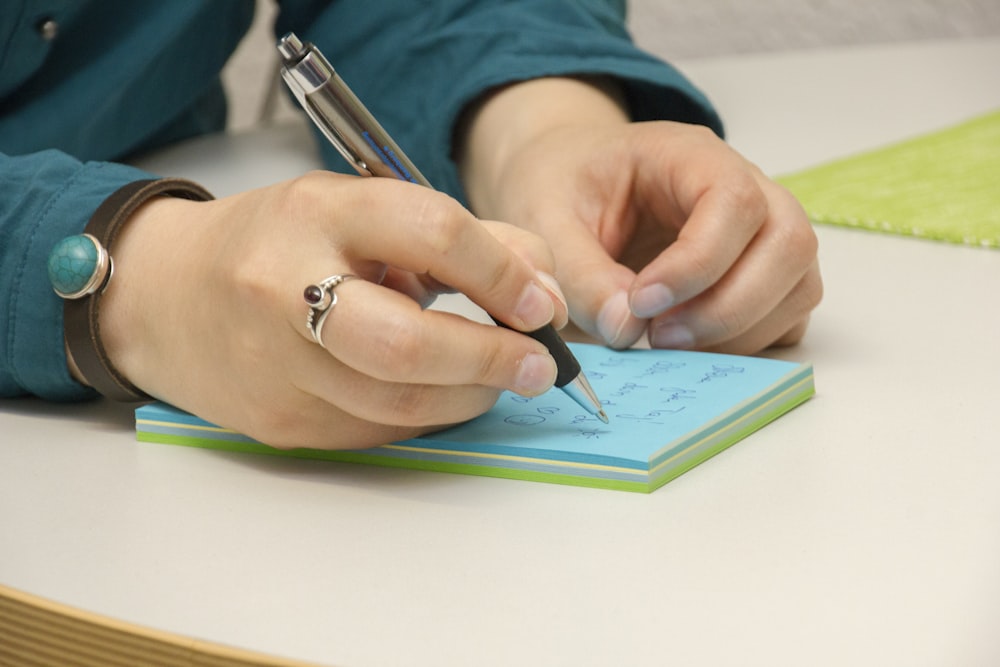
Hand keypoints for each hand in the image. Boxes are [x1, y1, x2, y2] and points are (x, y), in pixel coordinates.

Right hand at [94, 172, 567, 448]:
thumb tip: (541, 291)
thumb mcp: (359, 210)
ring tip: (499, 378)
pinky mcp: (279, 424)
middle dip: (492, 360)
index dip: (503, 273)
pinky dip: (426, 416)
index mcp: (317, 213)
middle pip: (409, 345)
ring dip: (471, 397)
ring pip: (400, 407)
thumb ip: (458, 239)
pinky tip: (439, 394)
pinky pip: (377, 432)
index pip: (432, 233)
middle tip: (539, 365)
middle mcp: (284, 288)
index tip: (541, 303)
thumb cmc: (278, 242)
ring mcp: (276, 367)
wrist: (166, 297)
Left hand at [459, 77, 821, 353]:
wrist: (568, 180)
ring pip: (798, 284)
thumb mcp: (546, 219)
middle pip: (789, 242)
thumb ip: (581, 274)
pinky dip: (750, 341)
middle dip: (729, 306)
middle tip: (658, 336)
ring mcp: (760, 232)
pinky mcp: (761, 275)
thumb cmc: (561, 185)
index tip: (642, 302)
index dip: (698, 263)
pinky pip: (787, 314)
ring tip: (665, 340)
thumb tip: (626, 330)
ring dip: (741, 330)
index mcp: (690, 155)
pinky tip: (690, 343)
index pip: (735, 201)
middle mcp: (743, 187)